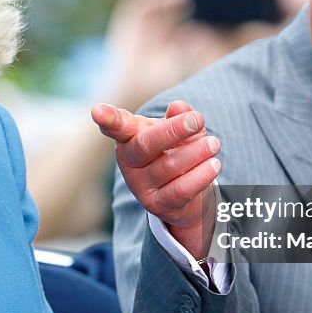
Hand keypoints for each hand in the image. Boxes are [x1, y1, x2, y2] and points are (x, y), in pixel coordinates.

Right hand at [91, 100, 220, 258]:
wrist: (183, 195)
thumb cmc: (175, 151)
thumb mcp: (178, 131)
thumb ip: (179, 117)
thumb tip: (180, 107)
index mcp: (129, 137)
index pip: (117, 126)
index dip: (108, 118)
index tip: (97, 111)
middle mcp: (129, 162)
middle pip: (145, 145)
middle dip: (172, 130)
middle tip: (197, 119)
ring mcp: (140, 185)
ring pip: (168, 166)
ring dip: (196, 153)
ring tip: (214, 143)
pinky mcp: (157, 205)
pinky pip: (180, 190)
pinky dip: (200, 175)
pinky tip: (214, 165)